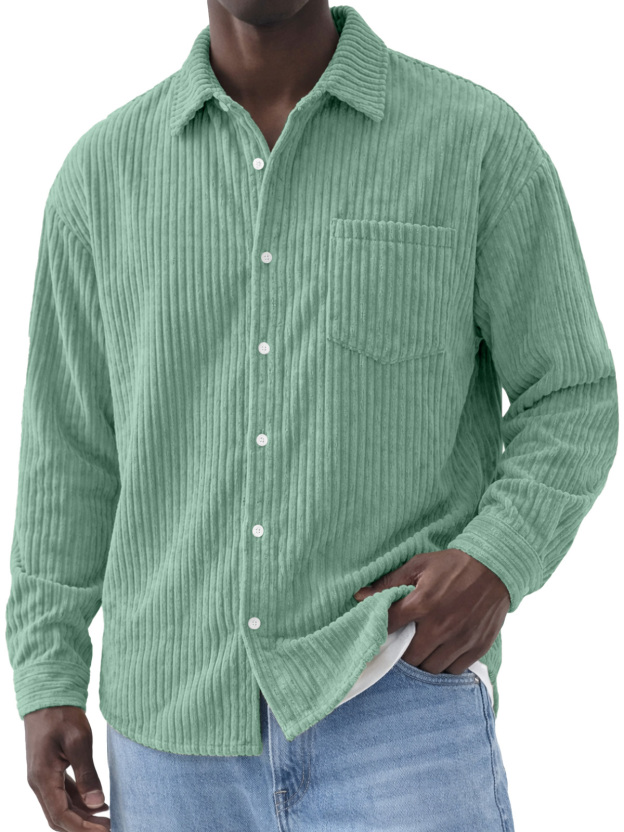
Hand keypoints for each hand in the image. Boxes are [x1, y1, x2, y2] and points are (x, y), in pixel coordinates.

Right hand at [24, 705, 109, 830]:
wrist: (48, 696)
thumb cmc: (63, 714)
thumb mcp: (79, 741)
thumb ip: (87, 774)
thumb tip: (97, 803)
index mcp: (43, 777)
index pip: (61, 815)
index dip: (82, 828)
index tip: (105, 830)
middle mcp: (38, 782)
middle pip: (59, 817)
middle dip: (82, 827)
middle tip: (110, 827)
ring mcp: (42, 777)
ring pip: (60, 807)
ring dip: (82, 816)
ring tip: (108, 818)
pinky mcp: (49, 770)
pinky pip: (62, 794)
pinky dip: (78, 802)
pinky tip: (97, 803)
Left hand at [354, 548, 510, 674]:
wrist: (495, 568)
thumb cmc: (453, 565)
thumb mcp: (419, 565)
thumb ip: (389, 583)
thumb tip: (360, 596)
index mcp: (423, 603)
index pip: (389, 627)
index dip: (380, 631)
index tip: (379, 632)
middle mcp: (440, 626)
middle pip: (409, 657)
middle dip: (402, 652)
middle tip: (402, 643)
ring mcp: (460, 639)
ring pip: (431, 668)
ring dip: (423, 661)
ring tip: (421, 649)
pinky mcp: (477, 647)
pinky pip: (454, 670)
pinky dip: (445, 665)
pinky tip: (441, 652)